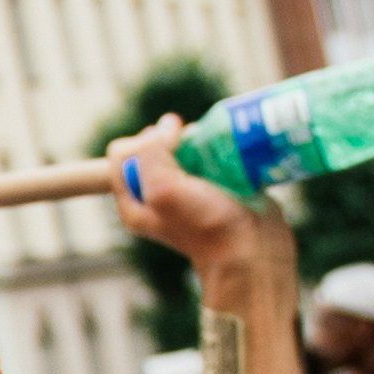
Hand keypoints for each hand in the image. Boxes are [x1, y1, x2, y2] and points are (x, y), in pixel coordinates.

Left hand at [106, 113, 286, 277]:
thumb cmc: (205, 225)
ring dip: (200, 141)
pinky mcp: (216, 183)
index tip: (171, 150)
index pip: (122, 153)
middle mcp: (156, 193)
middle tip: (196, 153)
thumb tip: (167, 124)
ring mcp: (187, 188)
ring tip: (217, 152)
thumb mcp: (164, 190)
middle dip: (174, 139)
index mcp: (133, 200)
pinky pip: (211, 154)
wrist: (251, 249)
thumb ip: (152, 153)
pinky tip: (231, 153)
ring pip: (184, 146)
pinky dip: (220, 147)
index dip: (144, 142)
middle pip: (154, 145)